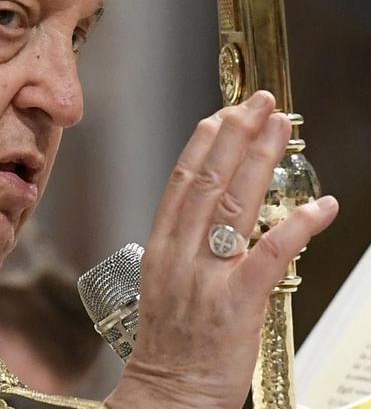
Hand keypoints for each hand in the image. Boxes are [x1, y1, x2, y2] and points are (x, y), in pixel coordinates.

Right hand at [107, 91, 337, 408]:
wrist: (168, 397)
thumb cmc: (171, 345)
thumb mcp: (164, 282)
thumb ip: (184, 244)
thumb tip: (212, 210)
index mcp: (161, 246)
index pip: (182, 179)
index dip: (205, 141)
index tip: (224, 112)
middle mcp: (181, 253)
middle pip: (209, 179)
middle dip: (236, 134)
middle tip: (258, 102)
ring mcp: (208, 276)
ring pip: (234, 203)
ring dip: (260, 159)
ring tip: (280, 128)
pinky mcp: (238, 303)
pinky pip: (270, 253)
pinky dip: (296, 225)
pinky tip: (320, 207)